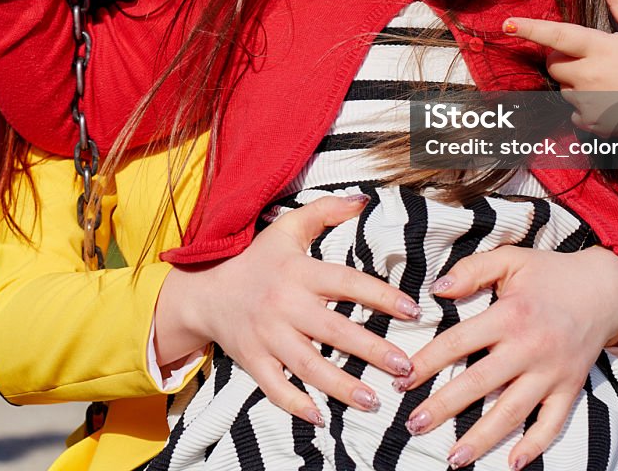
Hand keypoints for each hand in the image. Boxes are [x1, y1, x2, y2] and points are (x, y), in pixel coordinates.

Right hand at [155, 194, 421, 425]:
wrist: (206, 291)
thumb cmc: (257, 259)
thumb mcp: (288, 228)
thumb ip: (326, 210)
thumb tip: (364, 199)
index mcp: (299, 272)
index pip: (346, 282)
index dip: (380, 296)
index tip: (411, 310)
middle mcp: (285, 305)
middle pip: (333, 330)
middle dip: (371, 350)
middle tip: (405, 367)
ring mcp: (267, 336)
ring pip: (308, 365)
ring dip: (342, 385)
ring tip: (373, 400)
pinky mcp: (252, 361)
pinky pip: (275, 387)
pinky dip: (296, 404)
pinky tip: (322, 417)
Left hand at [396, 246, 617, 469]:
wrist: (604, 288)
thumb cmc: (549, 273)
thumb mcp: (510, 260)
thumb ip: (472, 270)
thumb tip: (437, 289)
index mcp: (510, 314)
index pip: (459, 341)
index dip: (428, 361)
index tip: (402, 378)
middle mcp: (529, 347)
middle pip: (480, 383)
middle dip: (444, 407)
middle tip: (413, 425)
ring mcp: (551, 372)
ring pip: (512, 411)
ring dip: (482, 438)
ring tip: (453, 458)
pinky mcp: (570, 388)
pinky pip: (553, 423)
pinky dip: (535, 445)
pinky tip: (512, 462)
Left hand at [503, 0, 617, 138]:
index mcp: (600, 49)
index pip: (558, 36)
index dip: (531, 29)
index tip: (508, 24)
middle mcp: (589, 76)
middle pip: (554, 62)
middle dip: (563, 57)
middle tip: (591, 56)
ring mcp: (587, 102)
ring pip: (562, 86)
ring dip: (575, 81)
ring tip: (607, 80)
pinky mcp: (589, 122)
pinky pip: (572, 109)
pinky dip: (583, 104)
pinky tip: (608, 100)